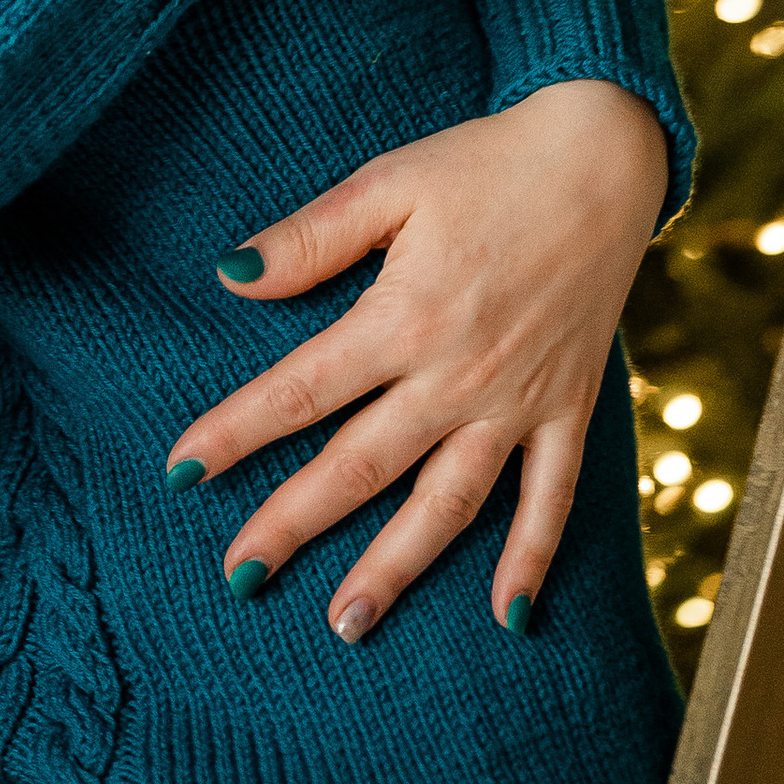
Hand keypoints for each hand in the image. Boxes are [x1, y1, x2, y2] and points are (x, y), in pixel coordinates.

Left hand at [166, 81, 669, 635]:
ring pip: (448, 504)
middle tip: (239, 577)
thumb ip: (310, 239)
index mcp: (404, 316)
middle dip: (294, 523)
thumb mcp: (388, 183)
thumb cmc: (485, 164)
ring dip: (397, 567)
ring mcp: (520, 401)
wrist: (602, 159)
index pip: (301, 391)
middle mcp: (459, 374)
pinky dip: (532, 559)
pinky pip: (552, 499)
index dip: (236, 433)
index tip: (181, 473)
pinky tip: (509, 618)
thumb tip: (230, 277)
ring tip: (348, 624)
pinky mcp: (570, 409)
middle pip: (361, 466)